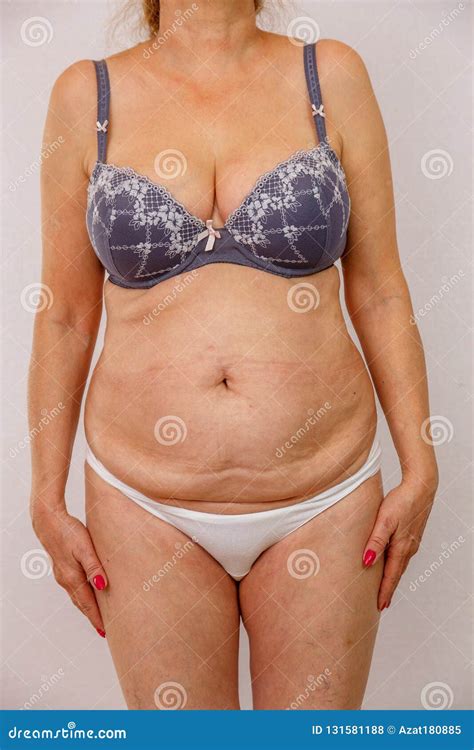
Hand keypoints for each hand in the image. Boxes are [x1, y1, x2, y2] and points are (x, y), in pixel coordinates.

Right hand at [31, 505, 107, 635]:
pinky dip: (81, 596)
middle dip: (92, 617)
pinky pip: (73, 588)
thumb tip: (103, 586)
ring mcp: (62, 574)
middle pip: (81, 603)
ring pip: (77, 596)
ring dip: (87, 607)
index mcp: (72, 577)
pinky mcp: (61, 567)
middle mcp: (65, 580)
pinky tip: (86, 595)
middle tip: (103, 630)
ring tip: (97, 616)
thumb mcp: (84, 548)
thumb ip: (94, 567)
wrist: (48, 520)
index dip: (96, 618)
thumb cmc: (68, 531)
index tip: (105, 631)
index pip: (87, 603)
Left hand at [362, 477, 436, 609]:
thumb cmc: (401, 501)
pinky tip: (391, 565)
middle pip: (396, 574)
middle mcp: (408, 548)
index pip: (391, 576)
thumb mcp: (384, 520)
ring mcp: (412, 542)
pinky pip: (402, 556)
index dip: (385, 592)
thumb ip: (375, 541)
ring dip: (392, 578)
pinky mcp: (411, 535)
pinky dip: (395, 566)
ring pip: (399, 565)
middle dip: (389, 589)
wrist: (421, 487)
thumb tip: (366, 562)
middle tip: (381, 604)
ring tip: (384, 589)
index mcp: (401, 547)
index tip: (379, 606)